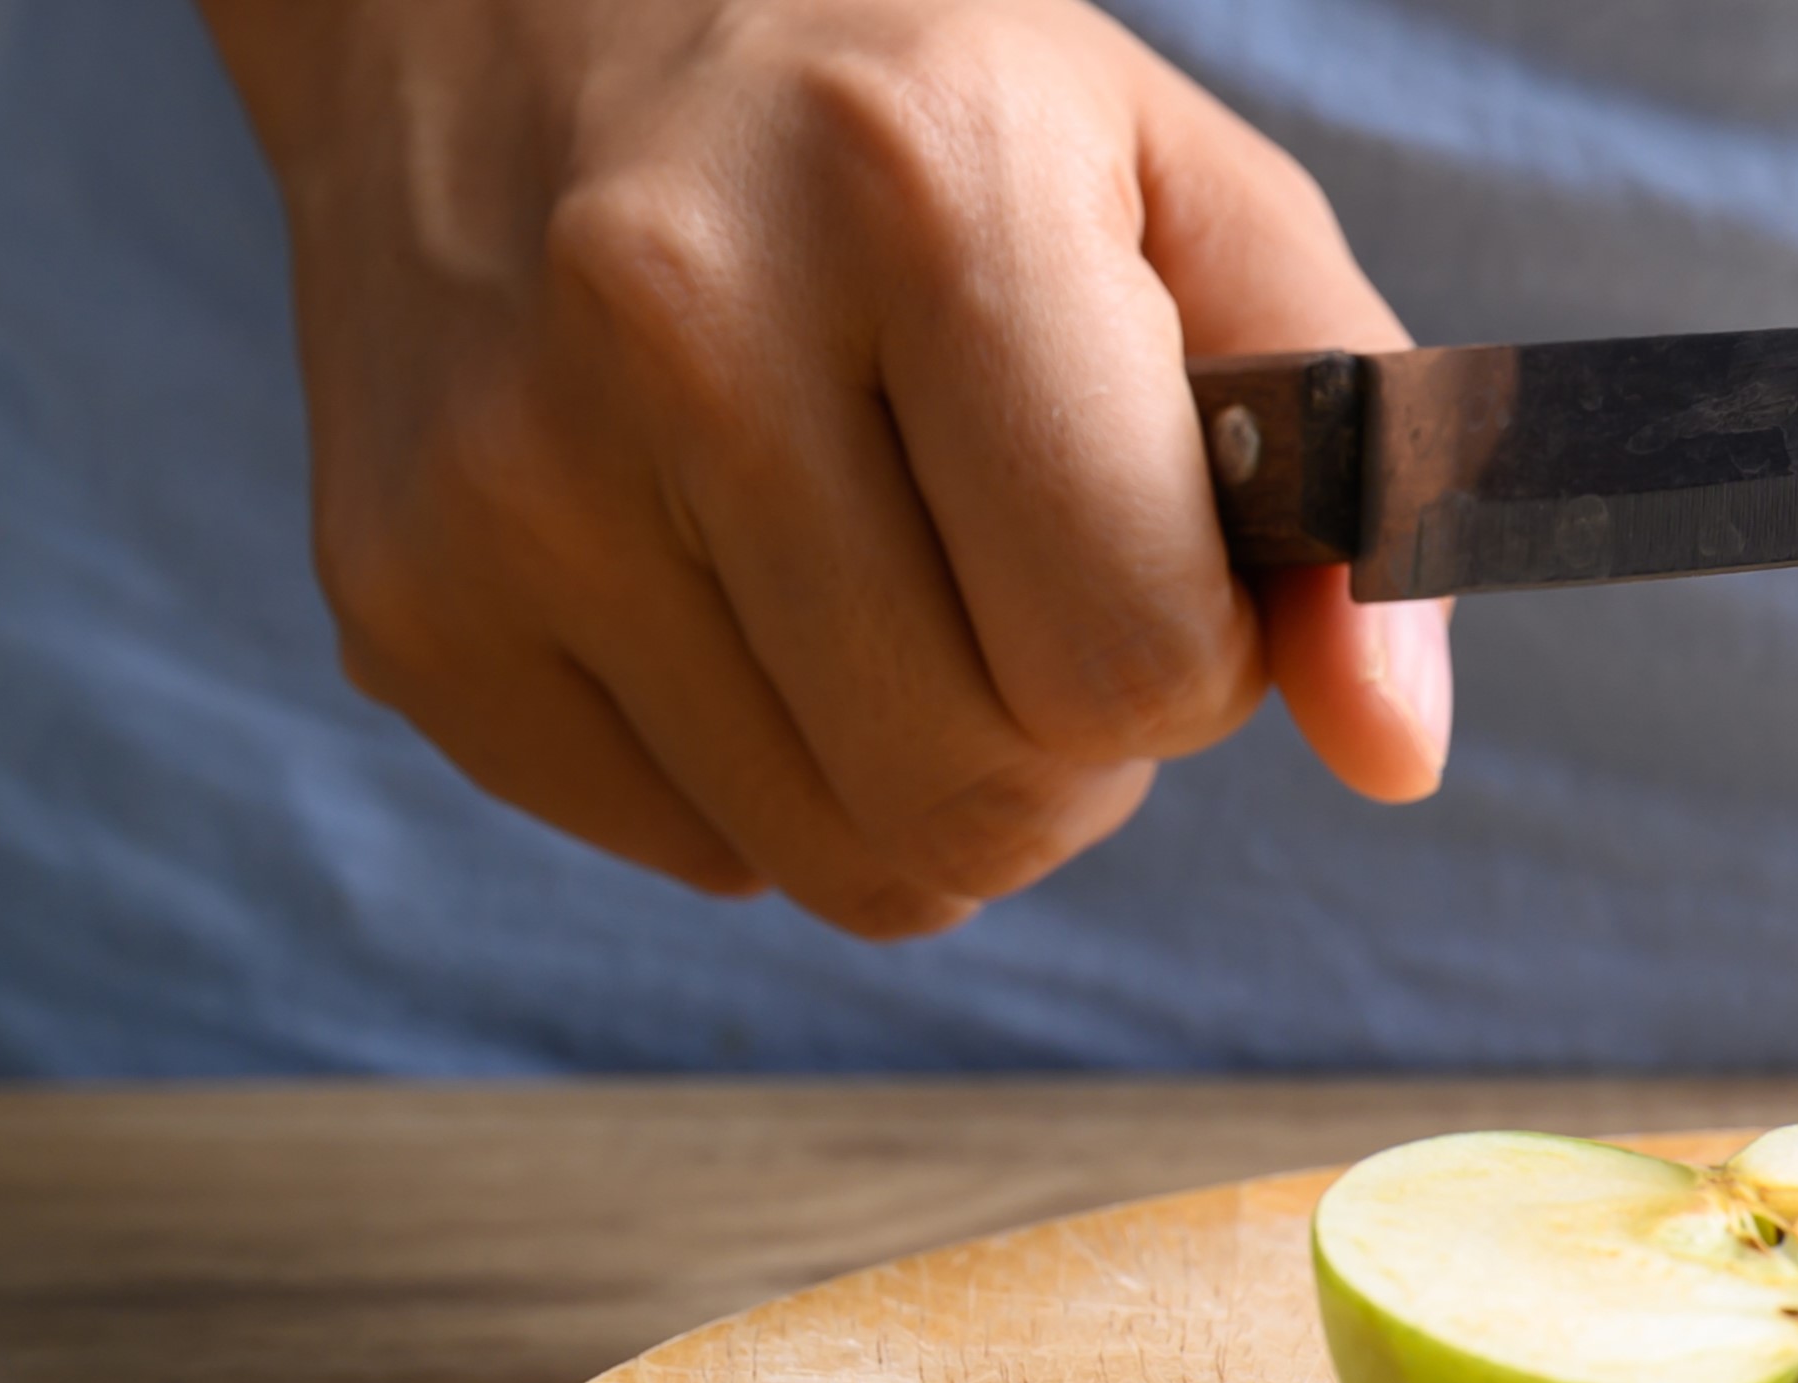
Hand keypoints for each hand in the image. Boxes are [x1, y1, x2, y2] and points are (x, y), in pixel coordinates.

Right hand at [203, 0, 1449, 937]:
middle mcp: (680, 330)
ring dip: (934, 778)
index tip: (1154, 545)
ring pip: (850, 865)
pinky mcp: (402, 601)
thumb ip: (1350, 463)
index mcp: (919, 194)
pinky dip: (768, 775)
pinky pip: (697, 852)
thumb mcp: (1176, 193)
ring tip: (898, 581)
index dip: (1195, 654)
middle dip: (1072, 743)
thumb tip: (1395, 751)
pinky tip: (740, 586)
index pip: (1131, 657)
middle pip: (986, 796)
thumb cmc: (898, 102)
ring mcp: (512, 482)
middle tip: (1034, 580)